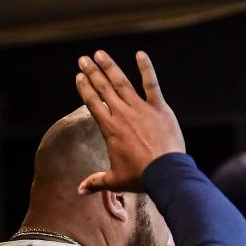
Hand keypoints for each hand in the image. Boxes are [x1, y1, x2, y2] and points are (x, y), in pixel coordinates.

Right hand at [75, 50, 184, 193]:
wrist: (166, 173)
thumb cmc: (141, 177)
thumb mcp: (115, 180)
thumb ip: (96, 182)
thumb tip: (79, 191)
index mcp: (109, 128)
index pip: (92, 103)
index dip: (84, 89)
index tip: (79, 77)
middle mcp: (122, 114)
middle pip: (103, 89)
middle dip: (92, 72)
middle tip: (83, 59)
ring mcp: (141, 109)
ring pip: (122, 83)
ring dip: (110, 67)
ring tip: (100, 54)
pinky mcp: (159, 108)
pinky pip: (151, 84)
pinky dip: (146, 68)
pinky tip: (140, 54)